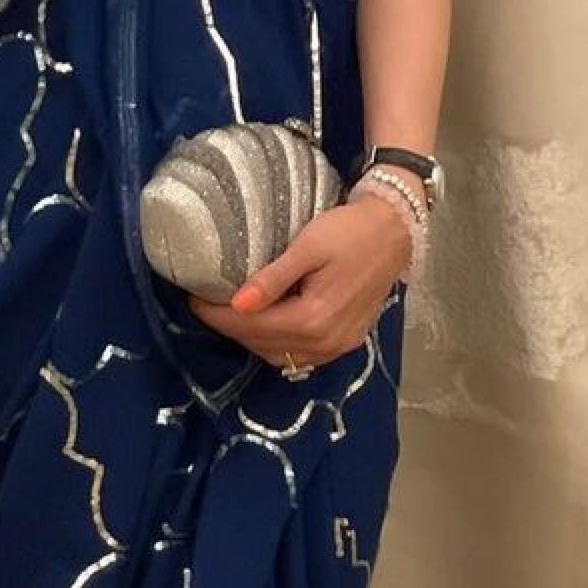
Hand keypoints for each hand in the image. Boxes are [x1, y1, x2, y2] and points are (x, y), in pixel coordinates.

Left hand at [186, 193, 411, 371]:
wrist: (395, 233)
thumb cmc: (349, 232)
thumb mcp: (308, 247)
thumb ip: (273, 279)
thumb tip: (237, 305)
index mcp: (313, 319)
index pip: (251, 326)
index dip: (217, 316)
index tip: (192, 298)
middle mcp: (325, 342)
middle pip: (263, 344)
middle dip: (230, 328)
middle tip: (205, 304)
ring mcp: (338, 347)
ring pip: (280, 355)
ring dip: (252, 338)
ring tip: (228, 314)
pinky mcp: (346, 343)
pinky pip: (301, 355)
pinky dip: (276, 344)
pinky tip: (264, 324)